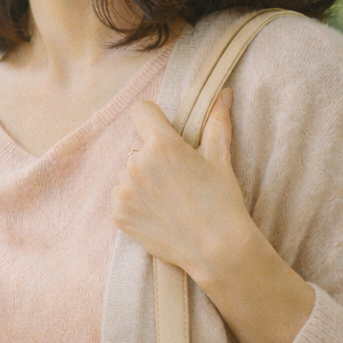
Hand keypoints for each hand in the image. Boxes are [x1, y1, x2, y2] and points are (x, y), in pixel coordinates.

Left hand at [112, 88, 316, 342]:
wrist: (217, 249)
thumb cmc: (222, 201)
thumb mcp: (221, 159)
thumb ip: (217, 122)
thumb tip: (224, 93)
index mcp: (161, 145)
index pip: (142, 111)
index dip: (153, 119)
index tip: (164, 132)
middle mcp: (136, 163)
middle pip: (137, 147)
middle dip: (152, 157)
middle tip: (178, 180)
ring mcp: (124, 190)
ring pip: (128, 173)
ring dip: (142, 181)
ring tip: (170, 201)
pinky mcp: (118, 214)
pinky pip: (122, 198)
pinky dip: (136, 204)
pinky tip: (159, 215)